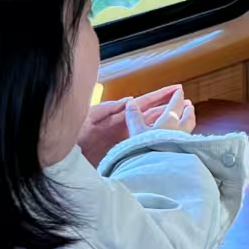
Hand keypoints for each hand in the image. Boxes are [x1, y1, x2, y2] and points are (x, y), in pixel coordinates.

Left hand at [80, 84, 195, 161]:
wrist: (60, 159)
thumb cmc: (72, 135)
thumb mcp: (88, 116)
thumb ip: (108, 108)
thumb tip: (130, 100)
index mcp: (118, 116)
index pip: (144, 103)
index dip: (160, 96)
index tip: (177, 88)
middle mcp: (124, 127)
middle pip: (152, 115)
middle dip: (170, 108)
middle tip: (188, 103)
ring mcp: (124, 141)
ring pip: (152, 130)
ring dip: (168, 124)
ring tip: (185, 119)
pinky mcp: (123, 155)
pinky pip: (145, 146)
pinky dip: (157, 143)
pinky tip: (169, 143)